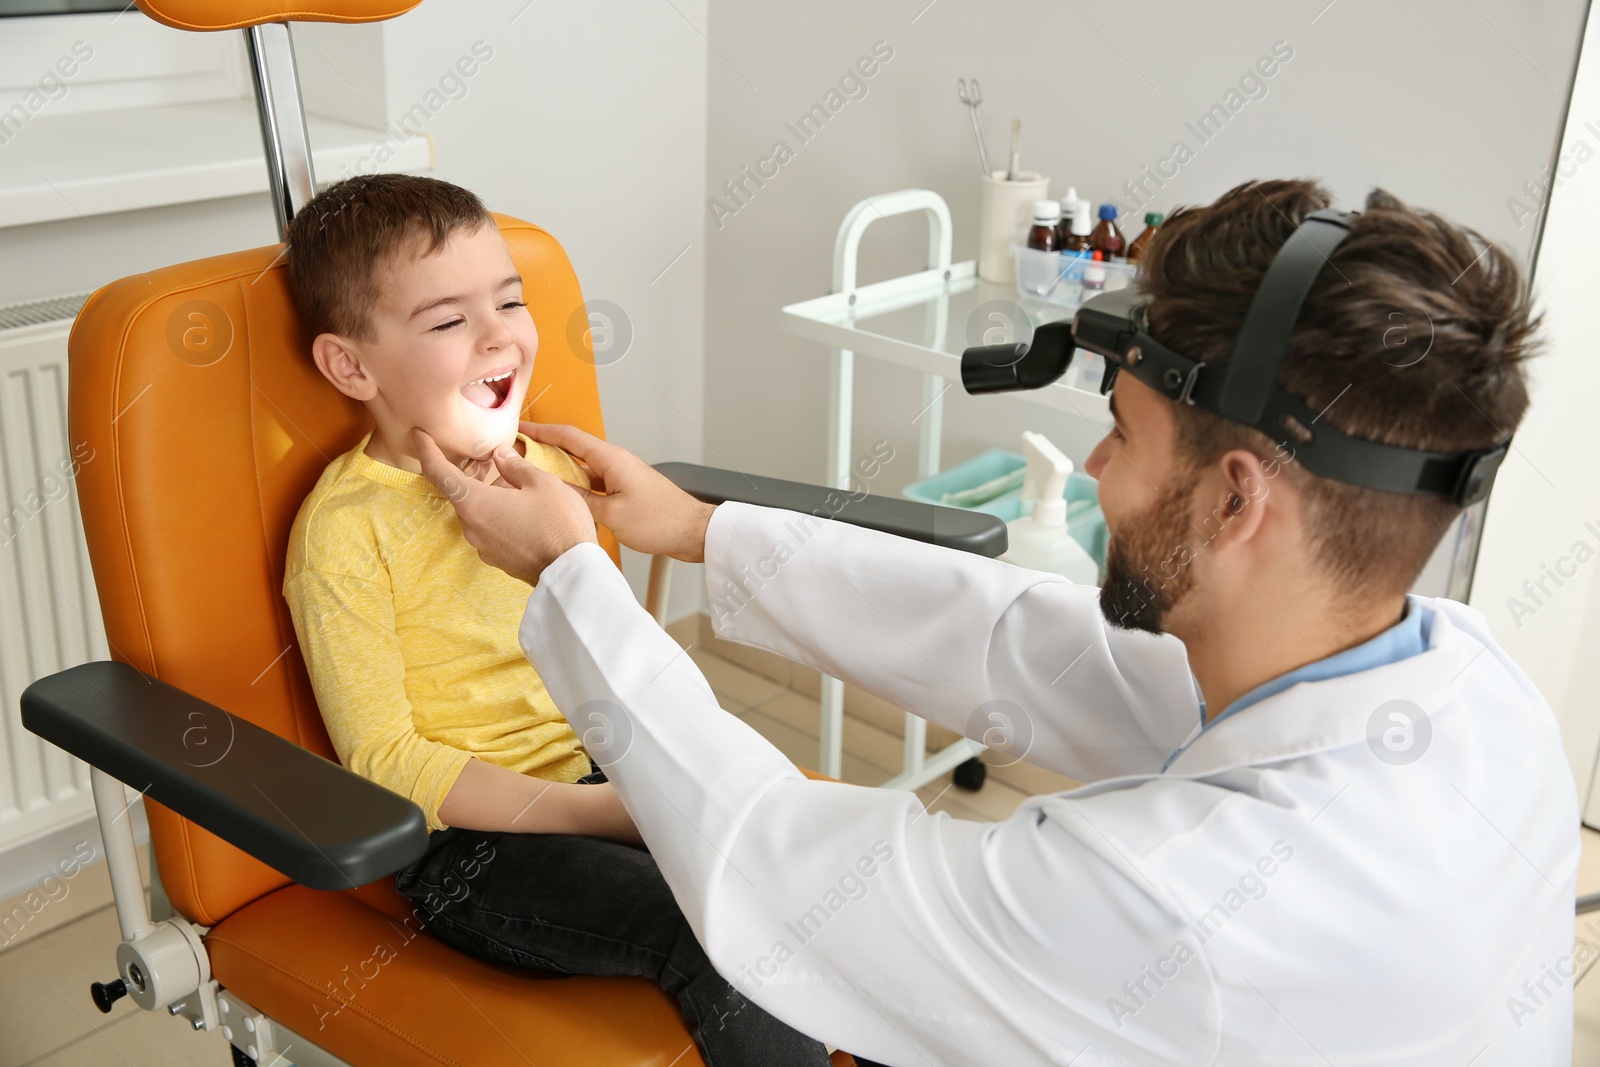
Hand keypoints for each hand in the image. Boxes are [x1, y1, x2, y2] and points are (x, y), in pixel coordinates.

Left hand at [412, 427, 597, 584]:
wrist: (573, 573)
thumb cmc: (558, 523)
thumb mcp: (542, 483)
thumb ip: (515, 466)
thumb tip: (500, 456)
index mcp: (475, 503)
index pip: (439, 473)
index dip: (426, 450)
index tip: (419, 435)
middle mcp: (471, 527)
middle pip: (460, 493)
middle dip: (469, 473)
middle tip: (485, 457)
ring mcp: (483, 546)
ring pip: (477, 511)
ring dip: (488, 494)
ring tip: (513, 482)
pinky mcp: (497, 558)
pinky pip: (489, 528)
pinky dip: (497, 513)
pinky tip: (520, 507)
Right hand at [521, 422, 716, 563]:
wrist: (691, 531)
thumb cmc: (660, 521)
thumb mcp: (611, 514)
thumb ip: (580, 500)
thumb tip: (552, 489)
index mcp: (611, 459)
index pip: (569, 436)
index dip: (542, 430)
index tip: (520, 427)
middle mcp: (615, 462)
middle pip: (573, 449)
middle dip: (546, 448)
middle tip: (520, 452)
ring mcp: (621, 475)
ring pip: (583, 468)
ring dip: (561, 470)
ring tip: (535, 476)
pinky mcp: (626, 489)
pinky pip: (594, 482)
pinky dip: (577, 486)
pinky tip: (565, 497)